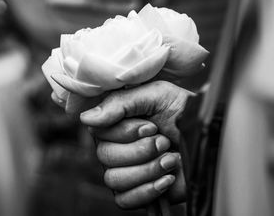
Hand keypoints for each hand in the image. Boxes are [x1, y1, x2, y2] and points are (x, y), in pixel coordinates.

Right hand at [82, 81, 191, 207]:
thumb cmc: (182, 109)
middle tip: (164, 141)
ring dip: (146, 170)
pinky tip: (166, 178)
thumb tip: (84, 118)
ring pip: (113, 179)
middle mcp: (117, 146)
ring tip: (170, 159)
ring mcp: (127, 170)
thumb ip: (119, 103)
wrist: (211, 135)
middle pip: (105, 157)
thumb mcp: (154, 94)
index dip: (124, 133)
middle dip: (140, 151)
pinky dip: (146, 191)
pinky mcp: (139, 191)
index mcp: (116, 123)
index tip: (150, 126)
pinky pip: (124, 200)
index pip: (98, 132)